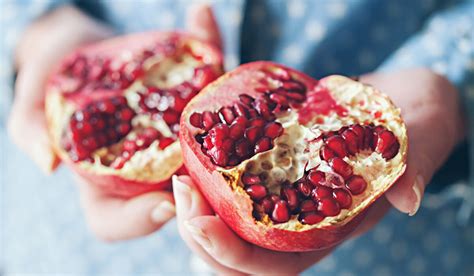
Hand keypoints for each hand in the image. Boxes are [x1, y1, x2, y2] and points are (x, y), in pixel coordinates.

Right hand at [7, 4, 221, 240]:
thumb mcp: (33, 103)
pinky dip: (207, 45)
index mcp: (108, 177)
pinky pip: (204, 77)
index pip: (121, 218)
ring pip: (206, 134)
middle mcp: (150, 160)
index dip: (141, 220)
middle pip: (178, 189)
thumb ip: (31, 128)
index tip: (166, 204)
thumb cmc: (50, 83)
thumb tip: (48, 161)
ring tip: (218, 85)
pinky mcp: (189, 93)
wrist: (77, 49)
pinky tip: (201, 17)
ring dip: (219, 113)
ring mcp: (174, 127)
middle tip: (212, 163)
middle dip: (200, 184)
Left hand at [174, 68, 464, 273]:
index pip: (278, 264)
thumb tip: (408, 198)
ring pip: (231, 224)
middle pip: (242, 254)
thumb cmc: (413, 123)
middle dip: (202, 236)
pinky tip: (193, 154)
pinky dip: (210, 177)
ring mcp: (286, 191)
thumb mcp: (420, 138)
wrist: (399, 102)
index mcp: (331, 226)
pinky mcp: (275, 164)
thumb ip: (414, 166)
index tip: (200, 223)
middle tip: (180, 192)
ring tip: (179, 178)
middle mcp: (302, 217)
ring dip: (197, 210)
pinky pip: (234, 183)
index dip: (235, 255)